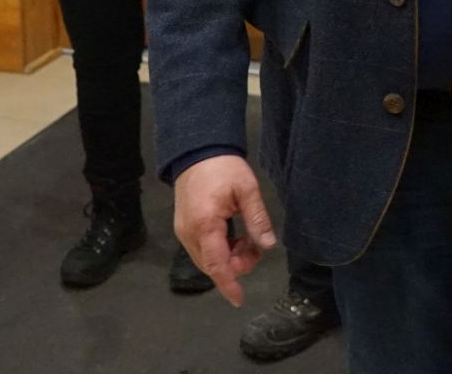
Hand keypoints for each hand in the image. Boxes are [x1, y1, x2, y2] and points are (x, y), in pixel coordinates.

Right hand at [173, 155, 277, 305]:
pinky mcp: (184, 228)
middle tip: (255, 246)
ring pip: (207, 259)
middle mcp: (189, 233)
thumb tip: (268, 244)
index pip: (216, 264)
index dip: (228, 284)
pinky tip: (235, 236)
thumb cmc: (223, 168)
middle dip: (237, 264)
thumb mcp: (247, 189)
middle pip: (212, 265)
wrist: (196, 151)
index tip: (239, 299)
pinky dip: (220, 250)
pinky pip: (202, 249)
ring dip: (229, 257)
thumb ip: (257, 219)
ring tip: (247, 238)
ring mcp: (183, 231)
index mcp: (205, 224)